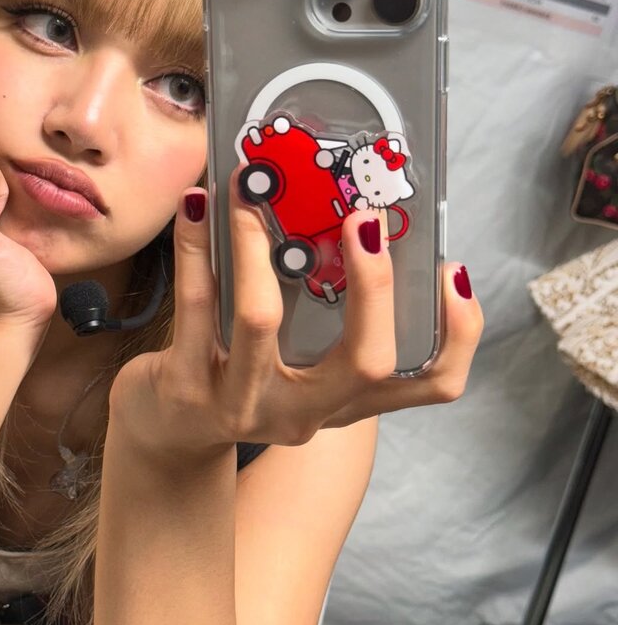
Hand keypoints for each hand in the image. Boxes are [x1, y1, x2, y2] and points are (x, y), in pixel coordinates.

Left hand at [110, 170, 483, 461]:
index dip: (458, 334)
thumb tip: (352, 218)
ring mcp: (243, 406)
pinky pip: (196, 308)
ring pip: (261, 322)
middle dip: (373, 287)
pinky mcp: (187, 390)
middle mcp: (303, 412)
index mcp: (343, 400)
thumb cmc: (241, 375)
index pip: (432, 386)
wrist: (167, 433)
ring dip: (258, 245)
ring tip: (251, 191)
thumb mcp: (297, 358)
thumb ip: (330, 313)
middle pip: (364, 365)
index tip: (453, 270)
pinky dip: (195, 248)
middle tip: (366, 219)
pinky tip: (196, 206)